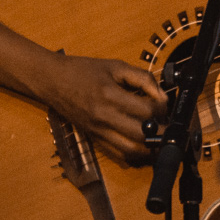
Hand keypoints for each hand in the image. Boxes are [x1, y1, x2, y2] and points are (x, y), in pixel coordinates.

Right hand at [39, 54, 168, 164]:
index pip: (146, 111)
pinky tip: (142, 142)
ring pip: (131, 150)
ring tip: (157, 136)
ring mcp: (98, 131)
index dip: (162, 108)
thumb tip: (162, 95)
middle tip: (166, 124)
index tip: (164, 103)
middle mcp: (104, 117)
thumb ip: (142, 78)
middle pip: (142, 136)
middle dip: (160, 132)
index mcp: (110, 95)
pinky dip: (134, 152)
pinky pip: (118, 154)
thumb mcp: (116, 66)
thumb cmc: (84, 71)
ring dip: (149, 147)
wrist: (52, 81)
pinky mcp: (94, 138)